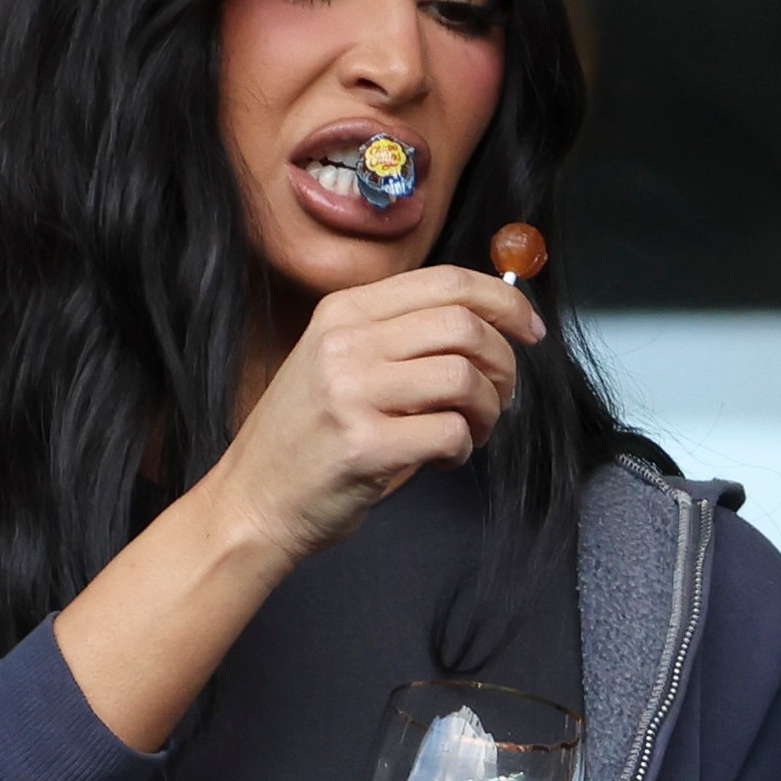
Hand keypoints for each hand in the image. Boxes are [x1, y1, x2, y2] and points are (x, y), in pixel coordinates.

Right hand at [202, 264, 545, 570]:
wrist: (252, 500)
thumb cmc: (307, 436)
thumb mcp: (339, 361)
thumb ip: (399, 335)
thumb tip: (489, 321)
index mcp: (343, 312)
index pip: (446, 281)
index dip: (503, 300)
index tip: (528, 330)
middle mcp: (346, 342)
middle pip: (464, 324)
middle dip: (503, 361)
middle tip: (502, 394)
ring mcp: (352, 392)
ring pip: (464, 376)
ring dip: (488, 408)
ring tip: (472, 430)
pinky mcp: (364, 445)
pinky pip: (450, 432)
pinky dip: (463, 447)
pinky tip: (444, 457)